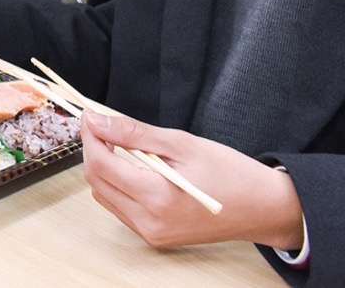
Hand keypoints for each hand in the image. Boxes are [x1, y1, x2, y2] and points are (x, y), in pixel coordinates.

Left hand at [81, 112, 303, 249]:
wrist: (264, 209)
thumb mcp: (181, 143)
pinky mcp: (156, 237)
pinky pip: (120, 208)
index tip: (90, 115)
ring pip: (104, 195)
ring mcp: (151, 233)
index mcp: (157, 198)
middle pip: (97, 180)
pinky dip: (117, 185)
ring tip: (120, 144)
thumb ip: (134, 133)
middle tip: (103, 126)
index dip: (90, 136)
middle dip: (94, 150)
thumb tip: (97, 120)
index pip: (101, 164)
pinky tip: (132, 167)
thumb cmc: (230, 173)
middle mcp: (149, 222)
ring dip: (104, 168)